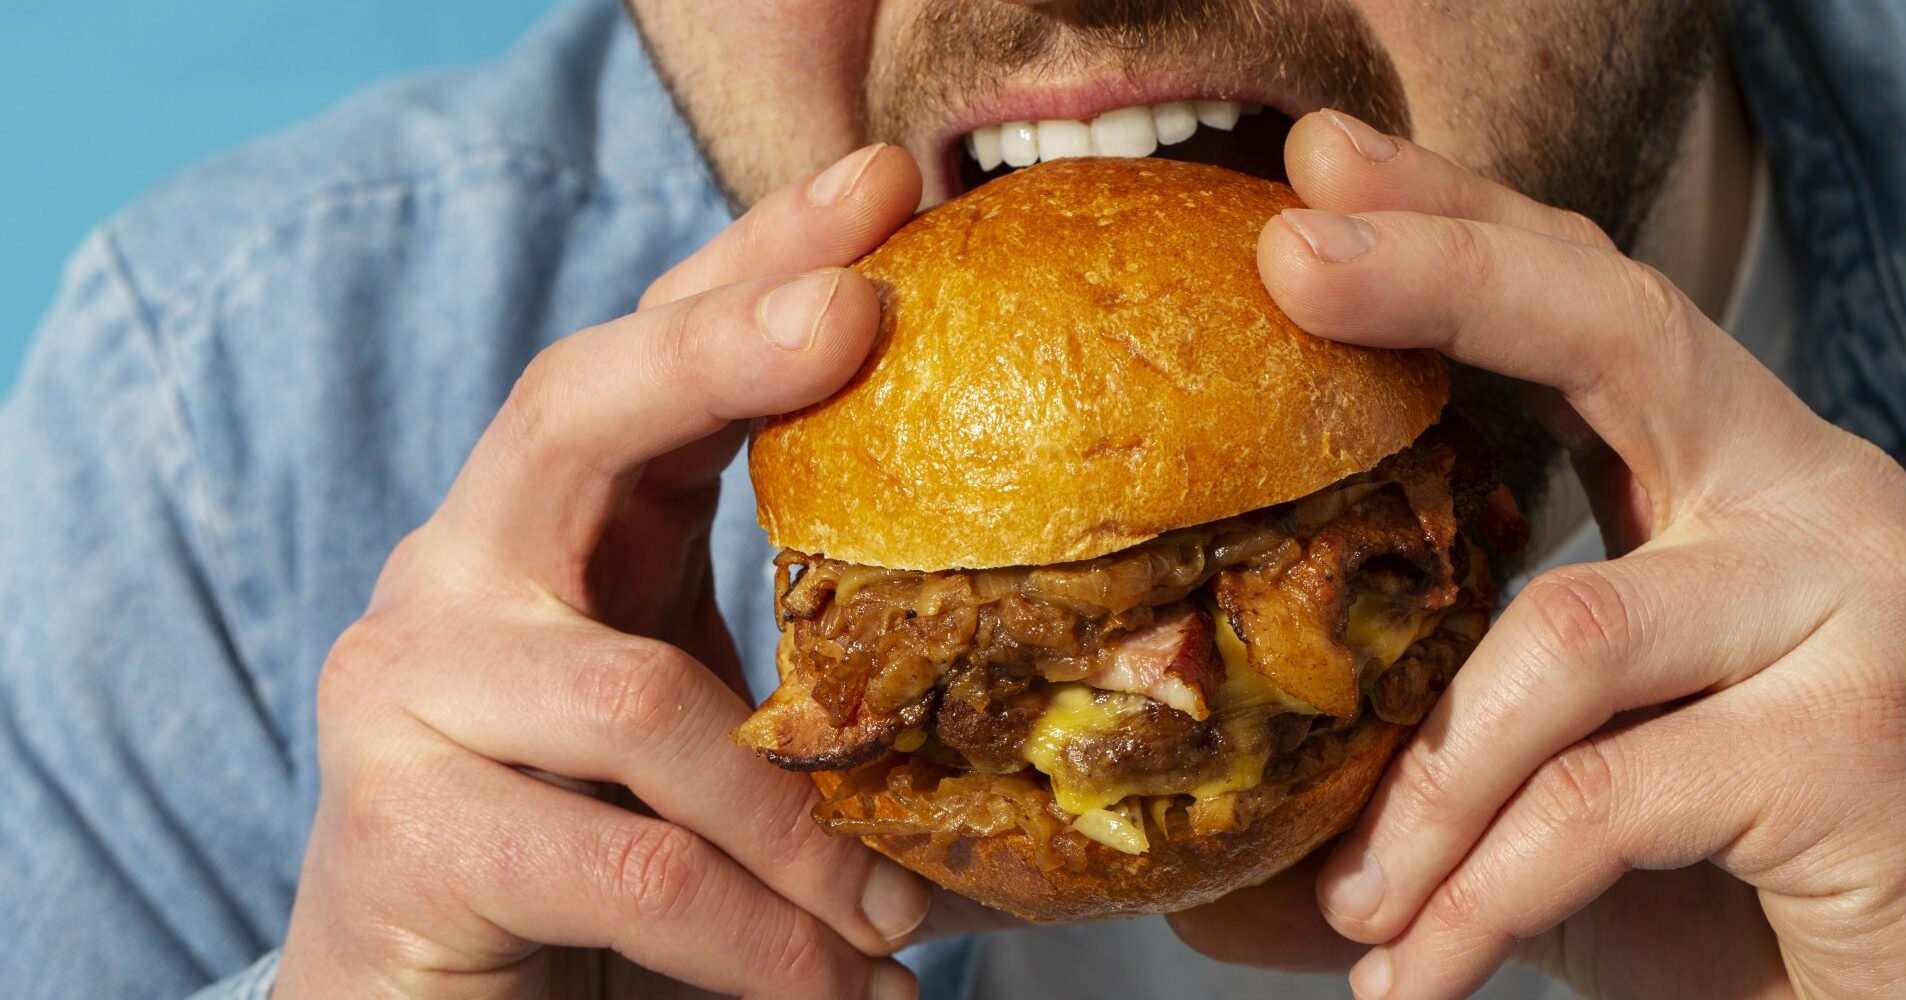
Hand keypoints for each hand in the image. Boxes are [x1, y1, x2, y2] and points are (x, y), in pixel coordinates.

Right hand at [276, 144, 993, 999]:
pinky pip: (626, 862)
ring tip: (908, 914)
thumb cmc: (600, 875)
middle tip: (860, 314)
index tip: (884, 185)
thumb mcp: (713, 739)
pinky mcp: (395, 827)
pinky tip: (848, 989)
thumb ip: (805, 673)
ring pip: (639, 697)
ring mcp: (404, 690)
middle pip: (573, 409)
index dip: (753, 265)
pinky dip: (761, 936)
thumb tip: (1033, 662)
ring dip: (803, 820)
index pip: (647, 361)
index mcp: (553, 536)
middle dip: (721, 348)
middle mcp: (456, 576)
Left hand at [1169, 110, 1905, 997]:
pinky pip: (1605, 796)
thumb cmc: (1739, 877)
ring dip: (1423, 791)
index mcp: (1733, 478)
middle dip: (1439, 275)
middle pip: (1619, 327)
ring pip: (1567, 634)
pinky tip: (1417, 974)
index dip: (1454, 224)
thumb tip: (1208, 854)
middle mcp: (1810, 503)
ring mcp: (1857, 610)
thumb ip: (1421, 778)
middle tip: (1289, 249)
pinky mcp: (1870, 745)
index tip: (1315, 167)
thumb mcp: (1566, 791)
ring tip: (1351, 908)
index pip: (1590, 302)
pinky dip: (1481, 896)